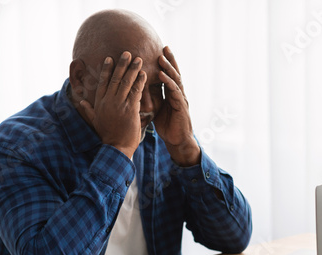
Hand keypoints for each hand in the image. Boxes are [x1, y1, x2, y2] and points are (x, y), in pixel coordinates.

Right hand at [80, 51, 146, 157]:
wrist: (116, 147)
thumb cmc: (107, 135)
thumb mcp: (95, 121)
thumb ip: (88, 110)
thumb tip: (80, 102)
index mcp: (100, 103)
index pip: (103, 82)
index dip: (107, 69)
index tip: (110, 58)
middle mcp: (108, 101)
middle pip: (115, 78)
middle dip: (122, 64)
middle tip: (127, 52)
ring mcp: (119, 104)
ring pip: (126, 83)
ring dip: (133, 69)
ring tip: (138, 59)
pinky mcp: (130, 109)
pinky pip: (136, 92)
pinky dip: (140, 82)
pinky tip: (144, 74)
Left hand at [155, 46, 199, 165]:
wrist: (178, 141)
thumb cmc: (168, 126)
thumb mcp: (158, 109)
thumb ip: (153, 99)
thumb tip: (140, 91)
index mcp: (172, 94)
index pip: (169, 75)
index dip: (165, 63)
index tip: (158, 51)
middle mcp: (178, 94)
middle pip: (175, 73)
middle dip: (169, 60)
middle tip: (164, 47)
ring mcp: (181, 99)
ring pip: (175, 79)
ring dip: (168, 68)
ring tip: (161, 57)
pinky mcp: (181, 106)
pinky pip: (174, 91)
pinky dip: (168, 82)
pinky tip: (162, 75)